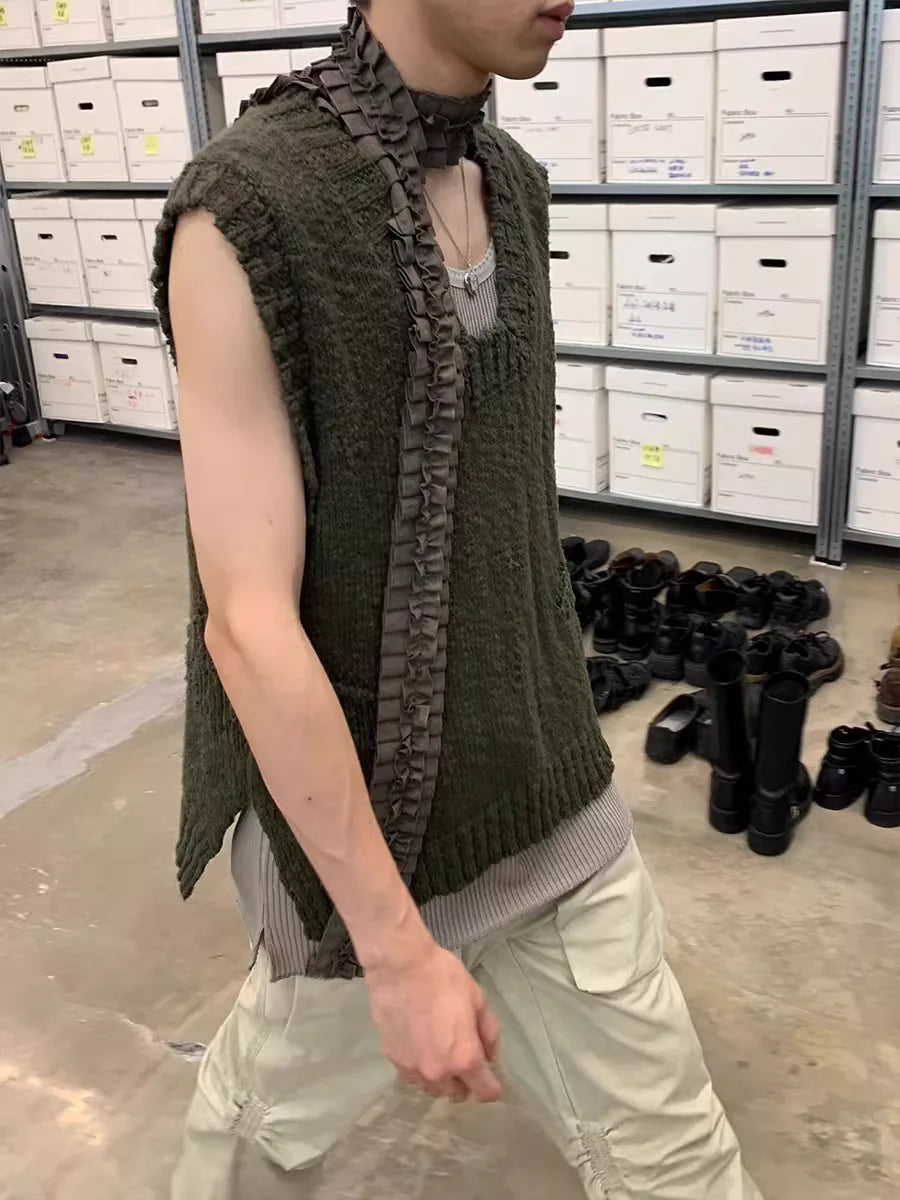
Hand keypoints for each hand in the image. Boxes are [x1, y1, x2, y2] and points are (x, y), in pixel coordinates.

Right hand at [364, 938, 501, 1102]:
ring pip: (432, 1088)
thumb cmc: (443, 977)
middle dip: (465, 1082)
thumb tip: (490, 1057)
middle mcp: (438, 1072)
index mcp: (465, 1058)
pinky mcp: (392, 1059)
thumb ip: (489, 1033)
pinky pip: (411, 1076)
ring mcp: (412, 1068)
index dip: (492, 1086)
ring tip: (439, 1053)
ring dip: (441, 1078)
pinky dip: (419, 1070)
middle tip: (463, 1058)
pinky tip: (419, 1048)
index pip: (486, 1092)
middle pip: (457, 1095)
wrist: (400, 966)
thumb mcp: (478, 999)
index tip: (491, 1075)